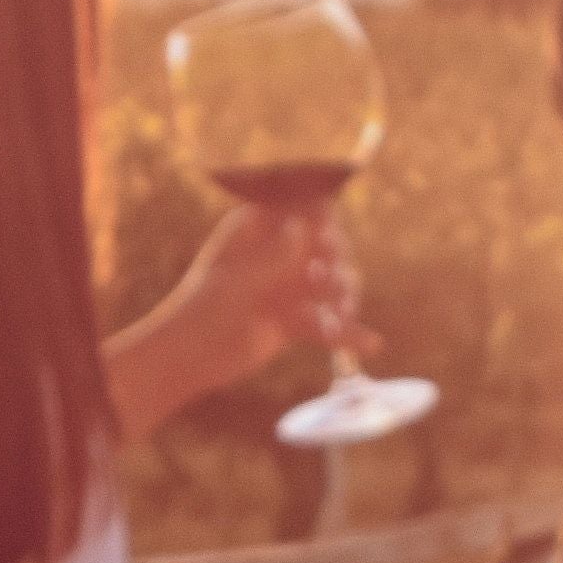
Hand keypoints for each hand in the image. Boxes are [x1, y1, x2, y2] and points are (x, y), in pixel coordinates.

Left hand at [141, 194, 355, 405]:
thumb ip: (269, 256)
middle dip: (337, 259)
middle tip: (330, 281)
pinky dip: (347, 332)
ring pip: (334, 281)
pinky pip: (328, 321)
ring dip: (344, 296)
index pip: (301, 204)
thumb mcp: (236, 280)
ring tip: (342, 314)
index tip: (327, 235)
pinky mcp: (297, 318)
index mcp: (259, 227)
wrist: (190, 357)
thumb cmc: (202, 308)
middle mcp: (280, 251)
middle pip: (327, 242)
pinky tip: (372, 344)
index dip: (320, 214)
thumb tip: (299, 227)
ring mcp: (291, 285)